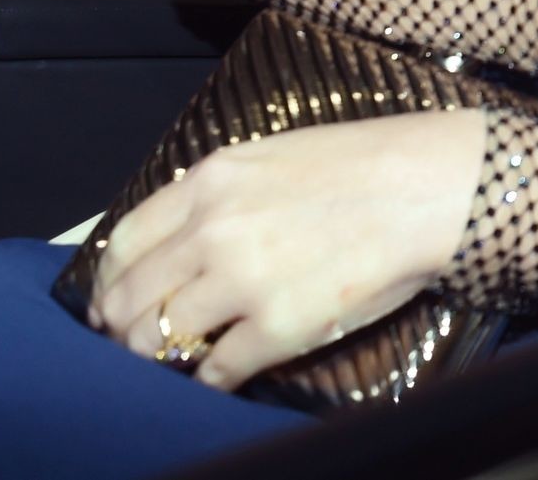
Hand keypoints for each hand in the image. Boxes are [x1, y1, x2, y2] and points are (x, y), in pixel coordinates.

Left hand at [89, 107, 486, 390]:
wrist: (428, 186)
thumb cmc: (361, 164)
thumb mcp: (273, 155)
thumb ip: (221, 193)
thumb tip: (183, 236)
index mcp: (210, 180)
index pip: (125, 241)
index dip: (110, 280)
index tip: (113, 299)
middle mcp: (213, 230)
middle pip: (132, 298)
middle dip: (123, 329)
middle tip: (131, 344)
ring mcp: (241, 281)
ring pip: (161, 341)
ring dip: (160, 359)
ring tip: (173, 363)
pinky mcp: (276, 328)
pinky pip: (215, 371)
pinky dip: (209, 381)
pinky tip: (220, 376)